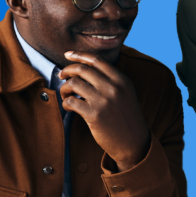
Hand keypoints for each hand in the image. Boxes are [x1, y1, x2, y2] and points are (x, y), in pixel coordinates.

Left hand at [60, 51, 151, 170]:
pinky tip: (69, 107)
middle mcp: (113, 88)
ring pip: (74, 84)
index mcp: (122, 80)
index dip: (79, 55)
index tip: (67, 54)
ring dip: (65, 88)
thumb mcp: (126, 94)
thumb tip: (85, 68)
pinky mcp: (94, 115)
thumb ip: (111, 81)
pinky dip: (66, 103)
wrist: (134, 142)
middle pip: (82, 70)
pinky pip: (71, 102)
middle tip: (61, 76)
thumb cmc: (127, 118)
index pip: (97, 60)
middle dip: (67, 70)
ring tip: (66, 95)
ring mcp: (104, 101)